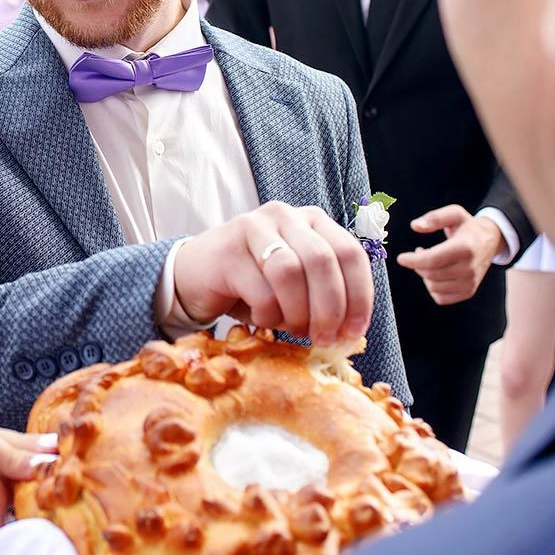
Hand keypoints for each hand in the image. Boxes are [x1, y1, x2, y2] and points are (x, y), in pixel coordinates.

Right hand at [170, 201, 374, 344]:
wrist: (195, 277)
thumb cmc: (254, 283)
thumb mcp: (298, 284)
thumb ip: (325, 293)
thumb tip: (352, 328)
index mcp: (312, 220)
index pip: (351, 253)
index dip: (359, 296)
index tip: (355, 331)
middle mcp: (286, 215)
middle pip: (323, 262)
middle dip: (330, 309)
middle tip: (324, 339)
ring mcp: (254, 228)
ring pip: (291, 273)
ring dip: (298, 313)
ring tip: (293, 329)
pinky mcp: (228, 250)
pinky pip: (261, 291)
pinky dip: (268, 315)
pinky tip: (261, 317)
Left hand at [396, 205, 503, 304]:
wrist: (491, 241)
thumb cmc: (467, 226)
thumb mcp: (454, 214)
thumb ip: (434, 218)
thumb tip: (415, 226)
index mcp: (465, 248)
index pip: (432, 260)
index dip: (413, 260)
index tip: (400, 258)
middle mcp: (469, 268)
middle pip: (430, 274)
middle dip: (417, 264)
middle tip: (419, 252)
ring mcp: (470, 283)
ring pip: (433, 287)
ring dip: (424, 275)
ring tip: (429, 260)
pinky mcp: (468, 292)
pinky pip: (440, 298)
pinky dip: (432, 287)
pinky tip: (435, 274)